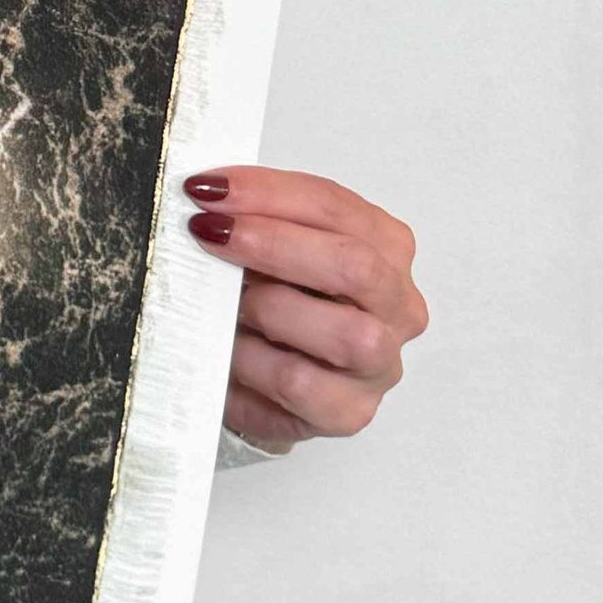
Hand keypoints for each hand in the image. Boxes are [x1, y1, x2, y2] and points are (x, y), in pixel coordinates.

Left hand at [182, 168, 425, 446]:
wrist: (261, 382)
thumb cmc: (272, 300)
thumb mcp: (269, 247)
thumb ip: (254, 217)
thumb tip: (206, 195)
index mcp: (384, 247)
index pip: (333, 206)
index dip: (266, 193)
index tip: (207, 190)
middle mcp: (396, 305)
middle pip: (354, 265)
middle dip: (272, 244)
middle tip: (208, 232)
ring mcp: (380, 364)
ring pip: (344, 333)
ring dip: (270, 309)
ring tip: (227, 304)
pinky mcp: (349, 412)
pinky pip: (299, 381)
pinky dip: (253, 359)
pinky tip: (228, 349)